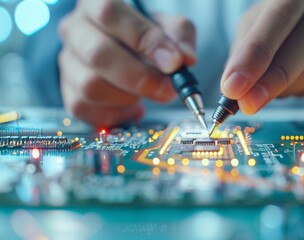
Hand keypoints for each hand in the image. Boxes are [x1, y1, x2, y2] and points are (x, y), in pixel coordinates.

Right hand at [58, 0, 196, 125]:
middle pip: (98, 54)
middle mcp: (74, 29)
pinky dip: (115, 114)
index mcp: (96, 3)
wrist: (125, 51)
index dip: (144, 40)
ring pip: (90, 86)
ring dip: (127, 97)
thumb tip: (186, 59)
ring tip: (147, 94)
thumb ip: (180, 38)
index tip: (173, 63)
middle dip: (140, 78)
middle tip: (168, 90)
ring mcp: (67, 61)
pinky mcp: (67, 90)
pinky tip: (133, 107)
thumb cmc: (145, 36)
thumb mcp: (167, 27)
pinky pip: (85, 110)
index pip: (110, 14)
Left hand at [221, 0, 303, 113]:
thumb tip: (234, 87)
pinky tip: (291, 86)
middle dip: (272, 79)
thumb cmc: (277, 22)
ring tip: (266, 90)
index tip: (235, 86)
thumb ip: (244, 52)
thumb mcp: (255, 25)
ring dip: (287, 88)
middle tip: (248, 103)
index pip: (281, 16)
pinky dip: (303, 92)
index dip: (257, 53)